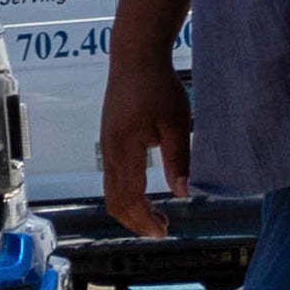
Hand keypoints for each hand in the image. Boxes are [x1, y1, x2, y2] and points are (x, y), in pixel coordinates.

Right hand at [98, 50, 191, 237]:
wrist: (135, 57)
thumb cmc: (158, 86)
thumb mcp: (176, 123)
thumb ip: (179, 159)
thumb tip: (183, 194)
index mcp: (124, 150)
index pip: (131, 198)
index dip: (146, 220)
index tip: (164, 232)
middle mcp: (110, 152)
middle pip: (115, 201)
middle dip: (137, 221)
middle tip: (162, 230)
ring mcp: (107, 146)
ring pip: (111, 191)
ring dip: (131, 209)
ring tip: (157, 218)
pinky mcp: (110, 141)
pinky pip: (112, 178)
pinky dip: (126, 194)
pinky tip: (145, 194)